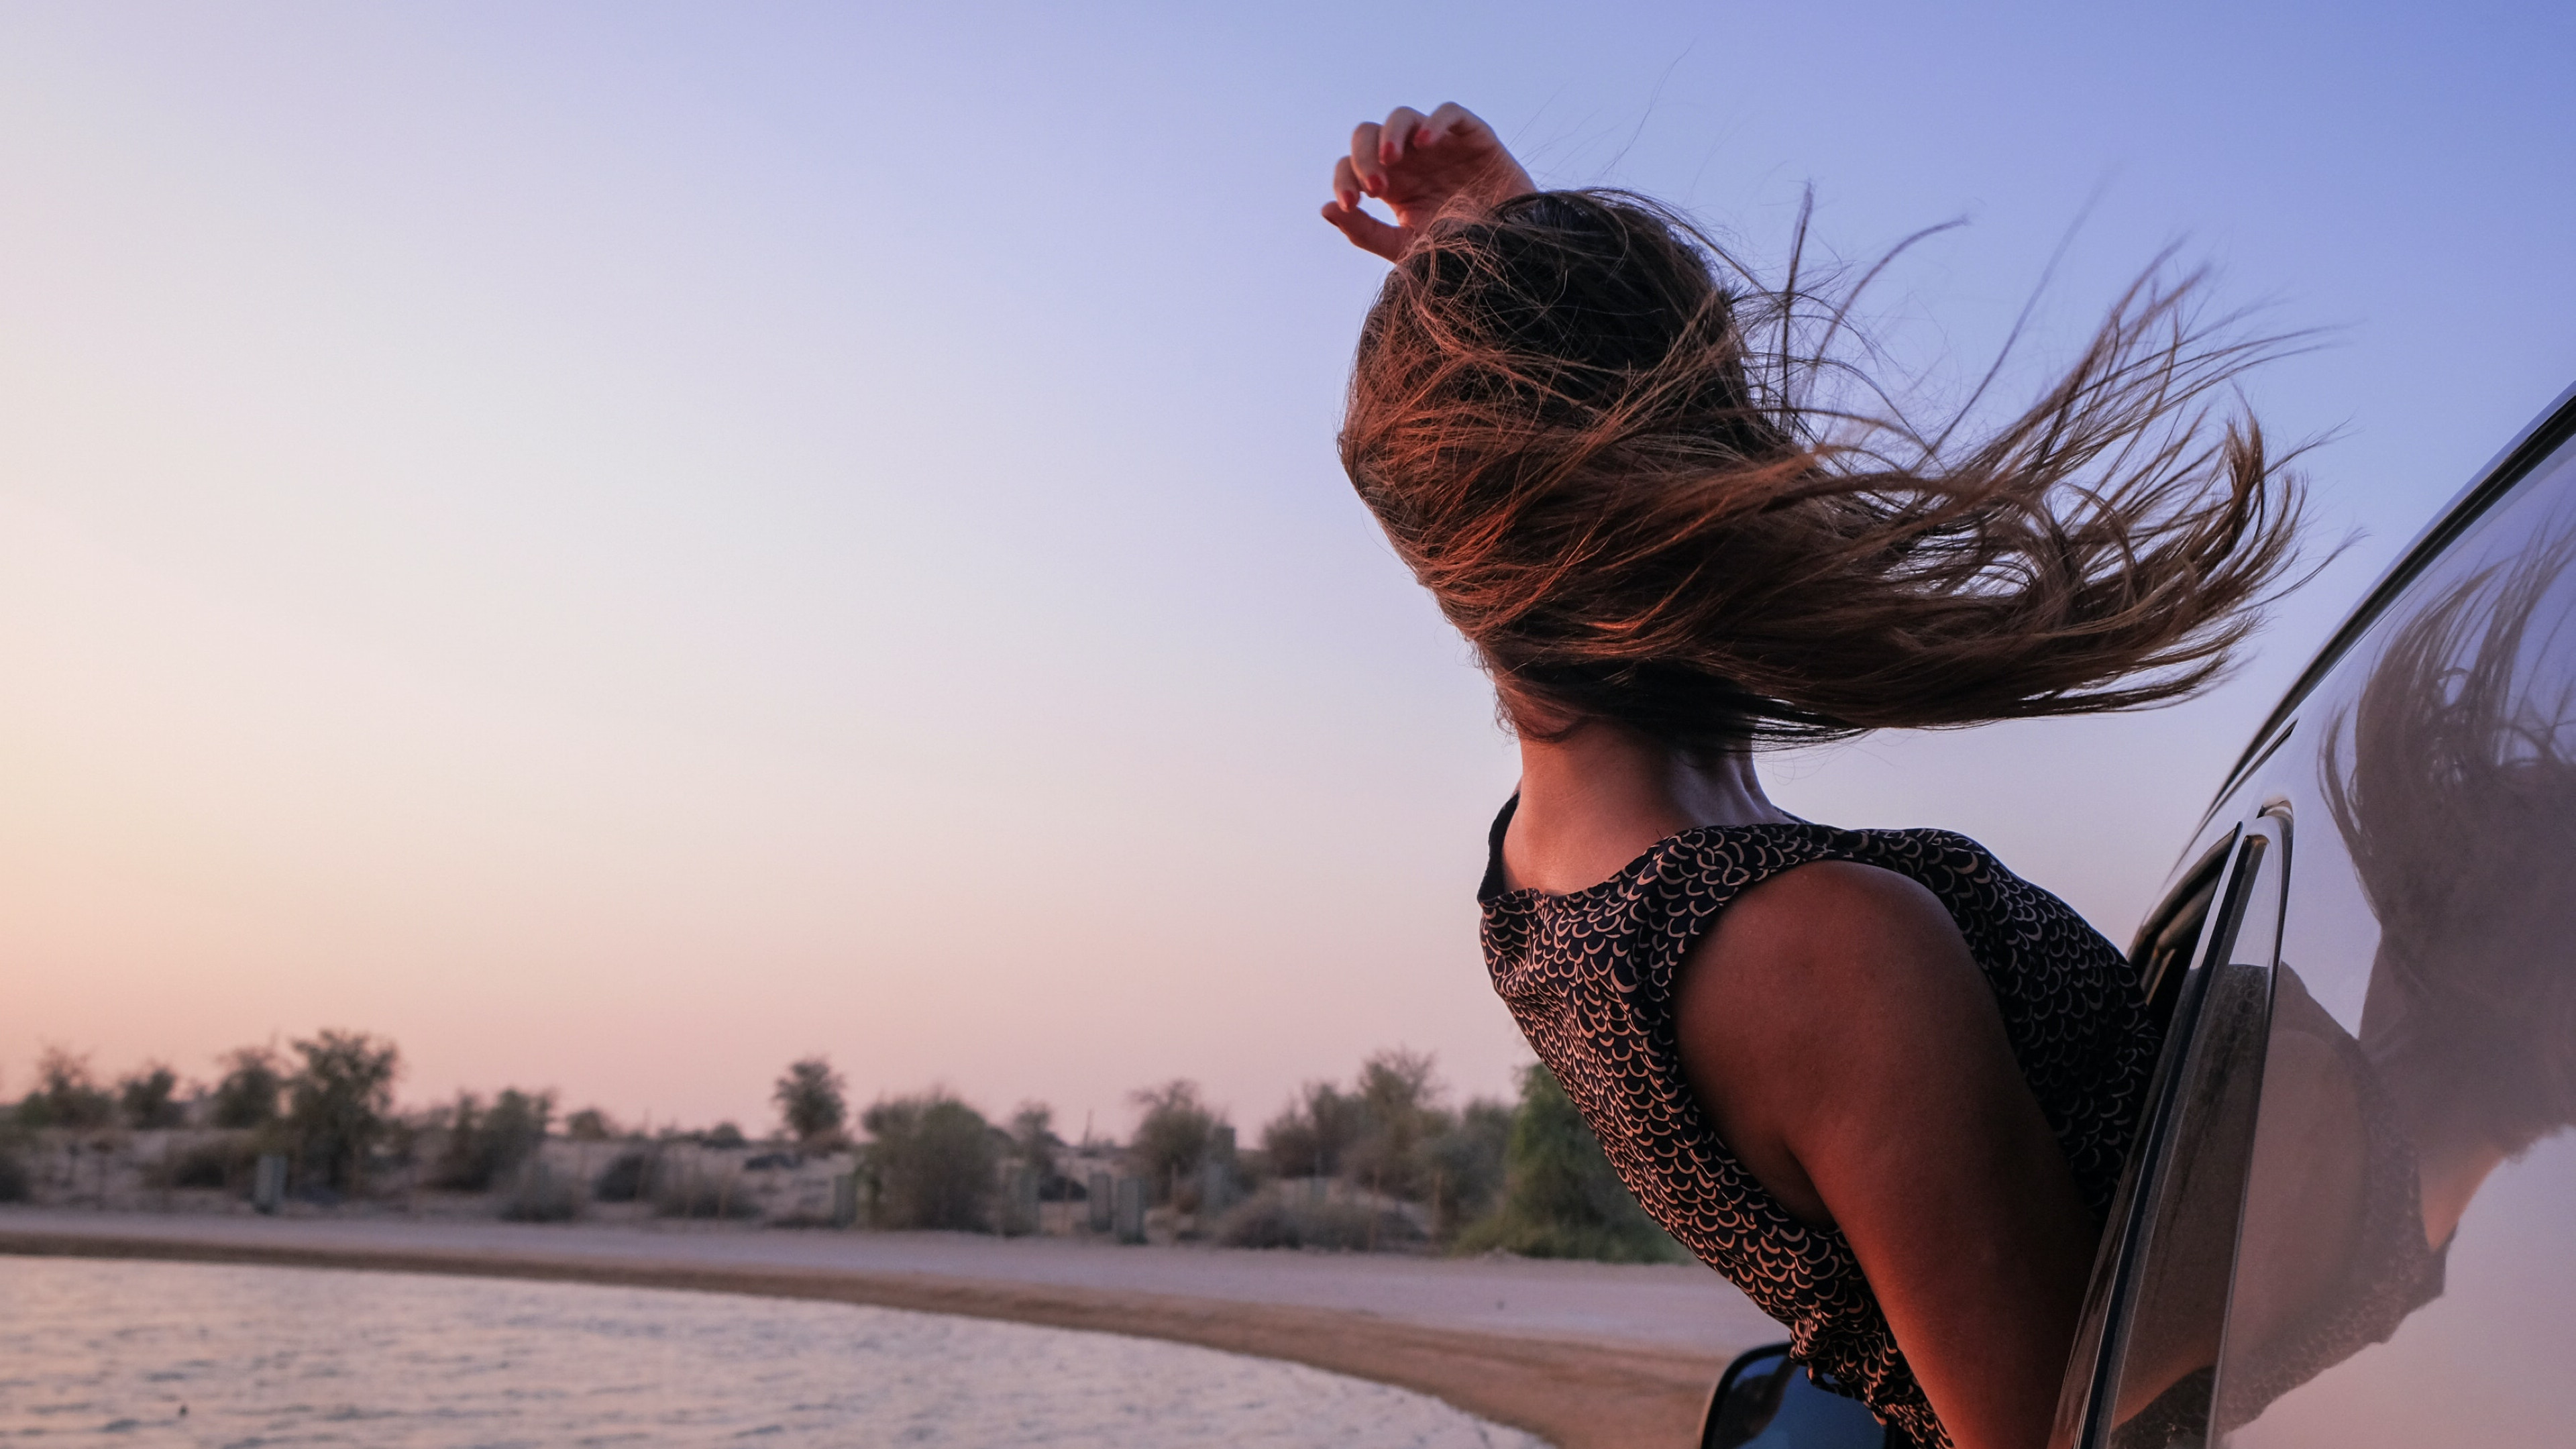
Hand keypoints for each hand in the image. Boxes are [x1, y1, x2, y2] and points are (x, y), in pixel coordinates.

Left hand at [1321, 103, 1535, 261]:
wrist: (1509, 255)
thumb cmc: (1456, 253)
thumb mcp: (1404, 248)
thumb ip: (1364, 231)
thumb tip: (1325, 209)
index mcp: (1391, 183)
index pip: (1352, 166)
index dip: (1344, 178)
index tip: (1349, 203)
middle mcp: (1410, 159)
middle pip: (1369, 134)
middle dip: (1363, 156)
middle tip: (1375, 186)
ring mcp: (1440, 144)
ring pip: (1402, 116)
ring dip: (1389, 135)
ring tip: (1392, 161)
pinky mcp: (1472, 135)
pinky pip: (1448, 112)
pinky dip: (1434, 121)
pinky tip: (1426, 144)